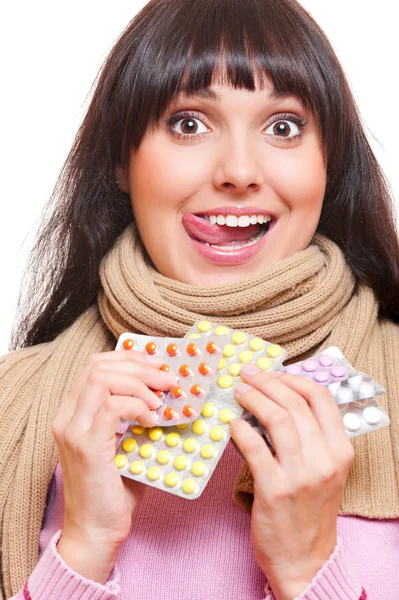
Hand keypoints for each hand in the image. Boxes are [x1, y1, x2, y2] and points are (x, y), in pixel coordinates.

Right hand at [52, 348, 178, 582]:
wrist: (96, 531)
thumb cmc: (115, 488)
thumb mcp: (125, 443)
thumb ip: (136, 415)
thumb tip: (168, 391)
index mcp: (73, 412)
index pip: (95, 365)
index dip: (128, 358)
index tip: (156, 364)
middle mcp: (67, 416)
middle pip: (99, 366)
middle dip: (140, 367)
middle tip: (168, 380)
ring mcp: (73, 430)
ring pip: (103, 379)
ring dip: (140, 384)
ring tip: (160, 402)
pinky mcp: (86, 445)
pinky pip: (113, 407)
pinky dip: (138, 406)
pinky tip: (152, 420)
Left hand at [230, 365, 354, 599]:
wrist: (305, 559)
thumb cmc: (311, 510)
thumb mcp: (324, 470)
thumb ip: (310, 437)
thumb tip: (277, 398)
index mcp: (340, 450)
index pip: (320, 397)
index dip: (293, 379)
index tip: (273, 372)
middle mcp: (324, 459)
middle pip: (294, 403)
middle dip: (266, 381)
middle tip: (247, 373)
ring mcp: (301, 475)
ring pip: (275, 418)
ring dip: (252, 398)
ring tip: (238, 391)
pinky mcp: (274, 489)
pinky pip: (253, 446)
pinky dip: (240, 428)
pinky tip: (232, 424)